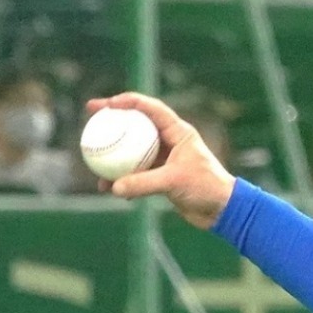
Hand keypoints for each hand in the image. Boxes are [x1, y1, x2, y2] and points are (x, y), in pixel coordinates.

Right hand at [87, 92, 235, 229]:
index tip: (107, 104)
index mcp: (179, 132)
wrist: (221, 211)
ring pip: (133, 150)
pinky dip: (122, 179)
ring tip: (93, 157)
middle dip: (114, 119)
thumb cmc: (206, 188)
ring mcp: (164, 159)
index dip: (128, 101)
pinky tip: (109, 188)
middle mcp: (170, 141)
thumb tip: (113, 187)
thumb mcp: (174, 182)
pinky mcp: (161, 176)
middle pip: (136, 124)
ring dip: (115, 154)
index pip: (151, 108)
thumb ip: (143, 183)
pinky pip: (135, 172)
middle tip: (92, 116)